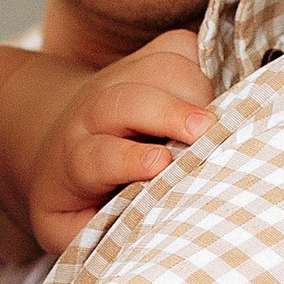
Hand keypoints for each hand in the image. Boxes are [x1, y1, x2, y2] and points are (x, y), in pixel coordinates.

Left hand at [21, 30, 213, 253]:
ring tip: (220, 123)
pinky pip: (181, 47)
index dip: (127, 159)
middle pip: (129, 100)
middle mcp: (94, 111)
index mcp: (75, 158)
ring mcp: (120, 77)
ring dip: (197, 89)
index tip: (159, 164)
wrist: (63, 143)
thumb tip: (148, 236)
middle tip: (207, 131)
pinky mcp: (147, 56)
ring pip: (161, 68)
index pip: (97, 156)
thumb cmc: (79, 199)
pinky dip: (205, 65)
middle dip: (169, 111)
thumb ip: (100, 231)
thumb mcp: (71, 227)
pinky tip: (217, 93)